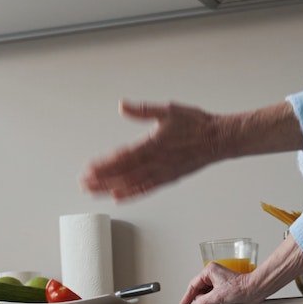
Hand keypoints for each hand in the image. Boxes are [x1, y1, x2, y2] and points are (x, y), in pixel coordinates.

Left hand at [81, 101, 227, 200]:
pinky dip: (131, 194)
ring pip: (131, 184)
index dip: (103, 165)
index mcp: (153, 144)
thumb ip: (143, 110)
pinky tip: (118, 198)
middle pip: (122, 174)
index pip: (122, 157)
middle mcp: (156, 162)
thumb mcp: (168, 110)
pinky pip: (146, 189)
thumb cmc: (196, 124)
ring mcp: (162, 173)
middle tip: (83, 184)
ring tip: (93, 192)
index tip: (88, 169)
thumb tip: (123, 106)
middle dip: (101, 180)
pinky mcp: (169, 178)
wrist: (219, 139)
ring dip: (110, 189)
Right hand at [181, 262, 269, 303]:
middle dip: (198, 299)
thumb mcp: (218, 296)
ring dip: (205, 301)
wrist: (254, 290)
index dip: (187, 296)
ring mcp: (218, 281)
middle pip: (198, 289)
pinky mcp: (223, 287)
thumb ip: (203, 303)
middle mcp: (213, 274)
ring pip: (205, 293)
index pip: (193, 284)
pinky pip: (212, 295)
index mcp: (209, 270)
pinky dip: (210, 302)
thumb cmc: (241, 287)